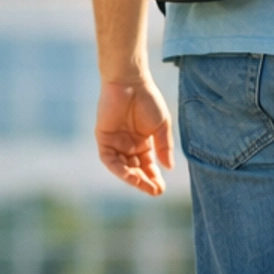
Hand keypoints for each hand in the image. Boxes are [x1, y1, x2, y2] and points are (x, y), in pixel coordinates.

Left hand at [96, 76, 173, 196]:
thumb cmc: (148, 100)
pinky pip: (109, 159)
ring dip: (132, 178)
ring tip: (144, 185)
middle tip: (155, 190)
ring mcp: (116, 142)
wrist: (131, 82)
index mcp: (143, 142)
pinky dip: (118, 169)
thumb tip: (169, 167)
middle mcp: (128, 145)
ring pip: (122, 168)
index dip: (154, 177)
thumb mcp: (161, 126)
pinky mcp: (104, 138)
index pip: (148, 165)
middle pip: (135, 169)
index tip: (161, 189)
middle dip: (144, 181)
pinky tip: (130, 175)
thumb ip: (164, 147)